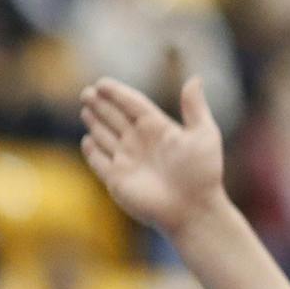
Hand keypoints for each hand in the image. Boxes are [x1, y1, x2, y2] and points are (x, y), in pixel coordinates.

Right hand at [80, 77, 226, 235]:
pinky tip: (87, 140)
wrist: (193, 209)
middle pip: (116, 117)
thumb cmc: (202, 173)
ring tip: (86, 108)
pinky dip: (93, 151)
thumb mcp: (204, 135)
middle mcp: (142, 142)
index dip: (118, 93)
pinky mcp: (117, 179)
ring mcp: (128, 160)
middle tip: (87, 92)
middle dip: (101, 105)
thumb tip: (194, 78)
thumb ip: (195, 108)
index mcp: (160, 128)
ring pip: (106, 136)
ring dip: (96, 122)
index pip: (133, 105)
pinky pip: (100, 161)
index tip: (102, 83)